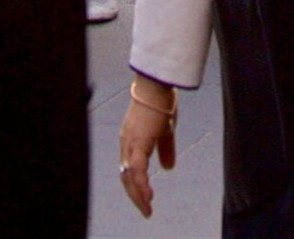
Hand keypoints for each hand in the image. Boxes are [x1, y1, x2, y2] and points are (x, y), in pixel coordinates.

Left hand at [117, 83, 177, 214]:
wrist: (157, 84)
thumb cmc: (160, 102)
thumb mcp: (165, 130)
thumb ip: (165, 149)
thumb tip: (167, 169)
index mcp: (130, 140)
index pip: (128, 168)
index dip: (135, 184)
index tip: (144, 197)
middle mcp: (126, 143)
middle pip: (125, 175)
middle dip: (135, 195)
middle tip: (146, 210)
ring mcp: (130, 143)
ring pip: (129, 176)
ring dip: (138, 195)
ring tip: (147, 209)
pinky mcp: (138, 142)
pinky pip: (137, 170)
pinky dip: (141, 185)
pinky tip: (148, 196)